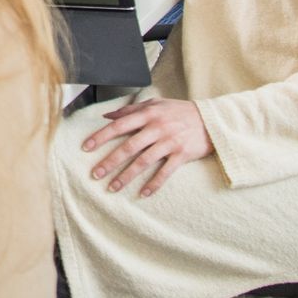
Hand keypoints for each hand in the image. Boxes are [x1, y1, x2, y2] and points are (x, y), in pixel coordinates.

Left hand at [79, 97, 213, 196]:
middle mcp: (157, 128)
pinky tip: (143, 193)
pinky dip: (154, 184)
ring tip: (112, 187)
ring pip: (144, 162)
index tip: (86, 147)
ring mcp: (170, 142)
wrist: (212, 119)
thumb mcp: (156, 104)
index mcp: (148, 114)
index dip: (101, 136)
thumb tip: (107, 115)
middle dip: (110, 161)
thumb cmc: (179, 111)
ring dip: (127, 176)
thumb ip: (131, 110)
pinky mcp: (182, 155)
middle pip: (129, 147)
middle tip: (95, 174)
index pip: (119, 126)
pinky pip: (165, 172)